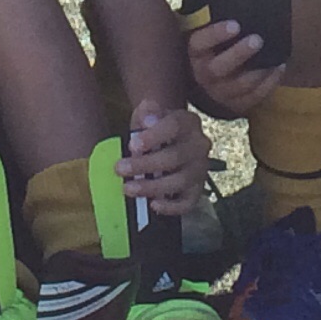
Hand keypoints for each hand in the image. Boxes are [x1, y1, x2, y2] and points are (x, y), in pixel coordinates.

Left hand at [119, 99, 210, 216]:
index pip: (175, 126)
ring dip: (153, 187)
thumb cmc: (155, 128)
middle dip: (145, 165)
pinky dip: (172, 207)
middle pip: (176, 156)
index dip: (153, 136)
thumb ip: (147, 112)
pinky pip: (189, 202)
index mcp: (188, 122)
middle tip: (120, 169)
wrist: (169, 141)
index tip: (132, 145)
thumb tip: (147, 117)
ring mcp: (200, 169)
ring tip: (128, 189)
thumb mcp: (148, 115)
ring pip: (181, 181)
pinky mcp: (197, 189)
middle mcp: (199, 145)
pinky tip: (153, 205)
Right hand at [185, 17, 280, 115]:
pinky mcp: (236, 105)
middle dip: (239, 54)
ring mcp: (220, 93)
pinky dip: (269, 83)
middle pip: (219, 68)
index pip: (199, 43)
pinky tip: (279, 67)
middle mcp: (203, 75)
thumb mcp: (205, 31)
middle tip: (257, 40)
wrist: (209, 80)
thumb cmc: (212, 45)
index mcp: (194, 53)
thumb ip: (213, 18)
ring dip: (259, 71)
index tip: (236, 25)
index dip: (216, 34)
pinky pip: (255, 97)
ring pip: (240, 85)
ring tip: (275, 57)